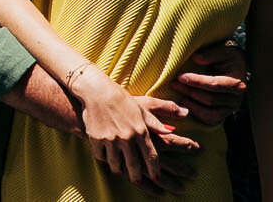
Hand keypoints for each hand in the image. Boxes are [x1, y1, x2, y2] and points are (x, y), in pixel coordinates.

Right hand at [71, 66, 182, 188]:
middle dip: (138, 178)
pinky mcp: (96, 139)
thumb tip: (175, 125)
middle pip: (135, 166)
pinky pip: (101, 157)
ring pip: (117, 165)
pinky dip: (105, 160)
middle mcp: (127, 138)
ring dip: (120, 171)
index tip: (157, 178)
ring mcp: (111, 140)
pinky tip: (107, 162)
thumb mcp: (143, 107)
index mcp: (141, 131)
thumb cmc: (122, 99)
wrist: (96, 91)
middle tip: (139, 181)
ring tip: (121, 173)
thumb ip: (157, 121)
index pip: (151, 157)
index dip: (155, 170)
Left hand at [173, 44, 248, 125]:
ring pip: (210, 112)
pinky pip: (211, 120)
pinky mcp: (224, 114)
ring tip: (179, 96)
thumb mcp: (223, 52)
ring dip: (192, 105)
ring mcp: (230, 109)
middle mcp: (235, 99)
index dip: (196, 81)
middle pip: (210, 99)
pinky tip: (187, 107)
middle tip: (174, 84)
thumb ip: (210, 55)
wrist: (238, 69)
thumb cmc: (229, 59)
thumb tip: (195, 58)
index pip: (214, 84)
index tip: (181, 76)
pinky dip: (198, 116)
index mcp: (236, 83)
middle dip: (190, 91)